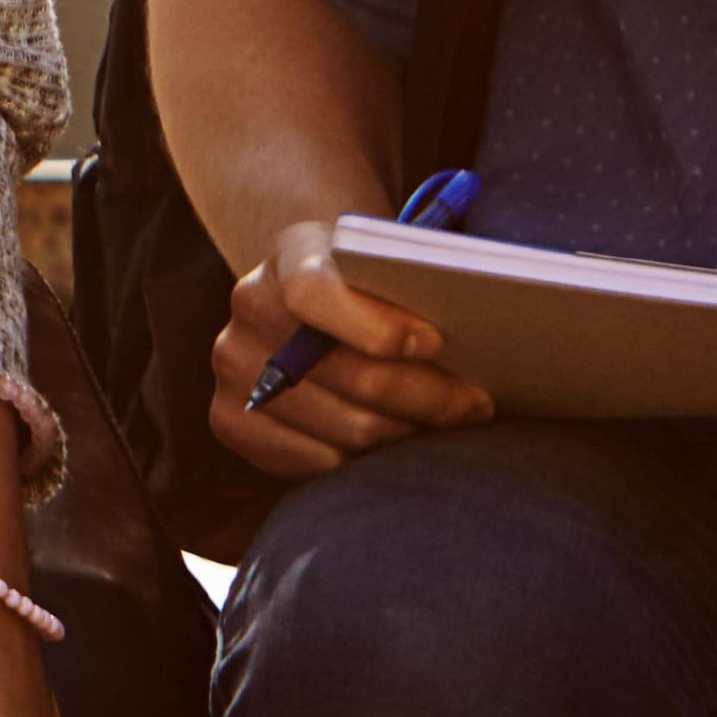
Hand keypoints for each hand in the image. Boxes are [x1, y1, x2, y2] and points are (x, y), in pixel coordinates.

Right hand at [203, 212, 489, 477]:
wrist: (312, 299)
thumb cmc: (376, 286)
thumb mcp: (392, 267)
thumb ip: (420, 291)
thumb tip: (486, 342)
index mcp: (289, 254)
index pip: (314, 294)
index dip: (376, 326)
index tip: (434, 343)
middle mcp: (248, 307)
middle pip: (346, 374)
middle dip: (426, 396)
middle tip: (476, 405)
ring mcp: (232, 367)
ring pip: (344, 428)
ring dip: (408, 434)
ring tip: (447, 427)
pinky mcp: (230, 420)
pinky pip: (317, 462)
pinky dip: (368, 460)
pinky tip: (398, 443)